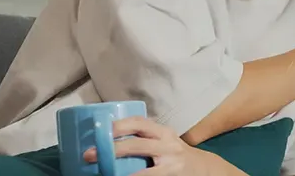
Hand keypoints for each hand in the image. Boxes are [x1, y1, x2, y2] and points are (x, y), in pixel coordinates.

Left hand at [84, 116, 245, 175]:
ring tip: (102, 173)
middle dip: (112, 149)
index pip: (140, 123)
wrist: (206, 169)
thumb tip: (108, 140)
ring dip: (119, 173)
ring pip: (142, 170)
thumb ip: (146, 139)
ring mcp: (171, 164)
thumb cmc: (176, 155)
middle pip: (138, 145)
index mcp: (163, 132)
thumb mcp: (165, 141)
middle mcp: (168, 145)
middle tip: (89, 155)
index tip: (100, 129)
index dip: (119, 125)